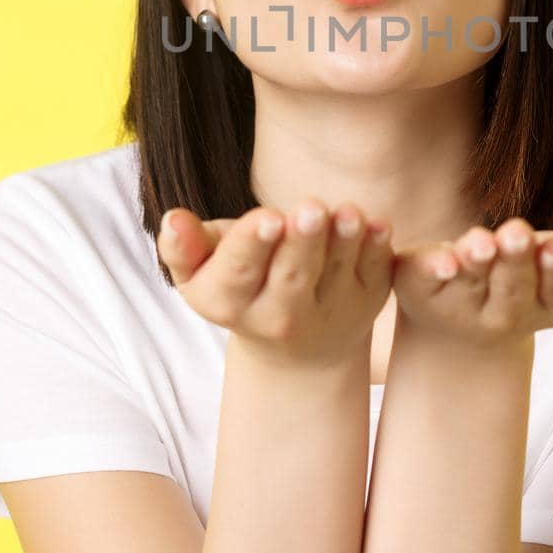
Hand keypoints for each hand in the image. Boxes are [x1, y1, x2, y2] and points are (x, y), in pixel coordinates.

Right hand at [157, 198, 395, 368]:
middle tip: (311, 207)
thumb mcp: (200, 271)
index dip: (252, 245)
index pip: (238, 273)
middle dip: (302, 242)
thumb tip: (172, 218)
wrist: (292, 344)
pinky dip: (378, 250)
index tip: (267, 218)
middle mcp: (280, 317)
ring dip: (344, 242)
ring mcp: (328, 312)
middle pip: (292, 276)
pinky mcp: (367, 303)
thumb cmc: (238, 282)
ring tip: (349, 213)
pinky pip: (374, 274)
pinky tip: (379, 224)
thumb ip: (182, 247)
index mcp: (229, 302)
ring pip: (337, 274)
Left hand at [391, 216, 552, 348]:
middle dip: (519, 259)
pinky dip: (430, 267)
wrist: (465, 315)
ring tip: (480, 240)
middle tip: (518, 231)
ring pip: (473, 282)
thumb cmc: (543, 279)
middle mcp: (510, 311)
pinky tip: (437, 257)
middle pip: (517, 285)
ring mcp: (464, 303)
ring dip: (477, 260)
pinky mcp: (424, 288)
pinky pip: (425, 279)